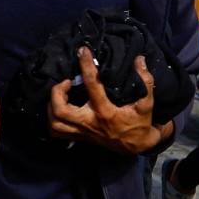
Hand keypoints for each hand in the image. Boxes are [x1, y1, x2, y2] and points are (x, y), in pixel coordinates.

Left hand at [48, 47, 170, 154]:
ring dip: (51, 106)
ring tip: (60, 94)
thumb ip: (145, 81)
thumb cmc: (140, 123)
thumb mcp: (146, 103)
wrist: (137, 146)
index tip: (83, 52)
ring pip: (54, 123)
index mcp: (106, 112)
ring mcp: (82, 132)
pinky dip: (51, 120)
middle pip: (61, 110)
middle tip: (66, 81)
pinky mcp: (78, 137)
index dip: (86, 65)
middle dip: (57, 92)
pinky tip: (57, 108)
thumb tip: (140, 59)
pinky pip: (56, 132)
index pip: (92, 85)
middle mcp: (90, 123)